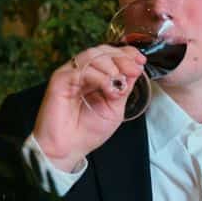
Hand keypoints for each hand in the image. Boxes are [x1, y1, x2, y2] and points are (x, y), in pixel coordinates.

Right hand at [33, 45, 144, 171]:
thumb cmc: (87, 131)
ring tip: (119, 83)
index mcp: (94, 77)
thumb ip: (124, 88)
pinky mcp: (60, 79)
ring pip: (93, 55)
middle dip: (122, 58)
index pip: (110, 55)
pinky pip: (82, 69)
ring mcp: (70, 74)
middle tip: (133, 70)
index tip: (141, 60)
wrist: (67, 149)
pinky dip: (99, 76)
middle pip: (102, 51)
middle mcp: (82, 72)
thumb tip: (136, 69)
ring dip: (111, 67)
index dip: (126, 53)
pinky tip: (108, 89)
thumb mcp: (115, 108)